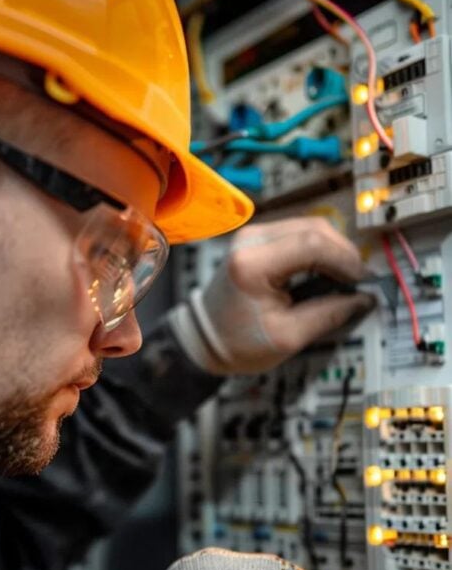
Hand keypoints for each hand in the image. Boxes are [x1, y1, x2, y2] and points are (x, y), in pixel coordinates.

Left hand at [169, 216, 372, 373]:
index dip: (345, 261)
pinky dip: (319, 249)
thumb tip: (365, 298)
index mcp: (253, 264)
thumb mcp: (289, 336)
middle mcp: (250, 240)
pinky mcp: (258, 237)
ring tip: (344, 279)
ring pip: (310, 226)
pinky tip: (327, 271)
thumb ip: (330, 314)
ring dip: (333, 250)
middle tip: (358, 282)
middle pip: (315, 229)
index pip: (313, 245)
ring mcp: (253, 234)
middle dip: (343, 254)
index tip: (363, 282)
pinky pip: (299, 233)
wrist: (205, 337)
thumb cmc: (238, 342)